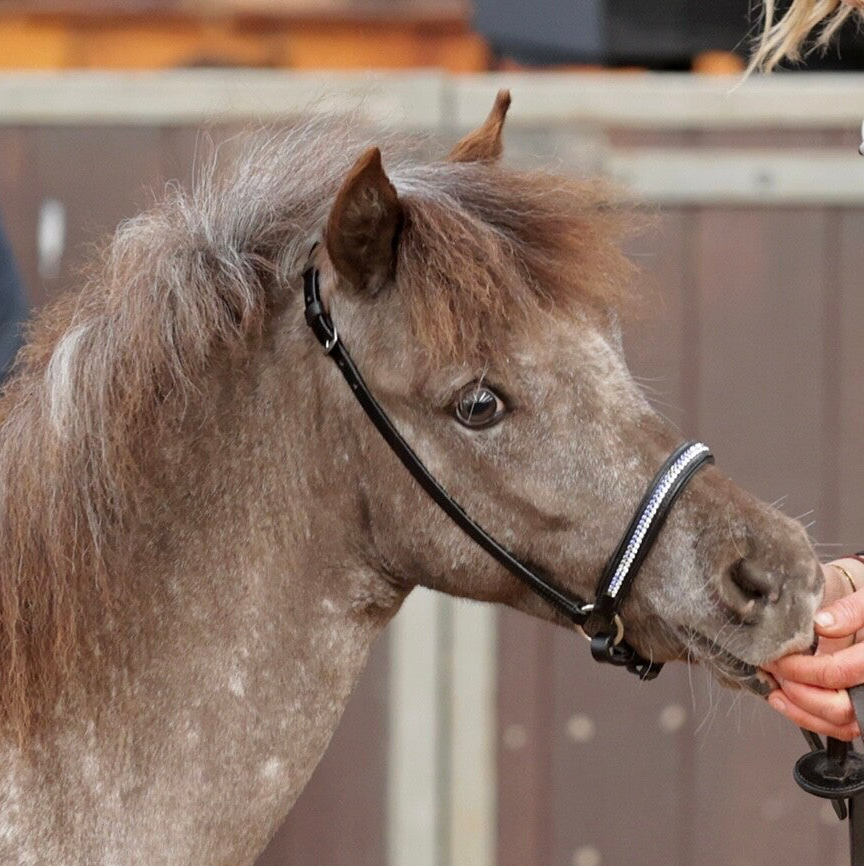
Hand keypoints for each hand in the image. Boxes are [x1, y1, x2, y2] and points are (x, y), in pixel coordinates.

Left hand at [763, 559, 863, 740]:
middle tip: (774, 672)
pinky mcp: (861, 704)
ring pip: (841, 725)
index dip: (801, 668)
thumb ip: (850, 611)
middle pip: (839, 708)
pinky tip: (789, 702)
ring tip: (776, 692)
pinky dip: (813, 719)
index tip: (776, 657)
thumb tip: (821, 624)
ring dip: (802, 712)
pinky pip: (842, 727)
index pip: (837, 672)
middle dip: (798, 693)